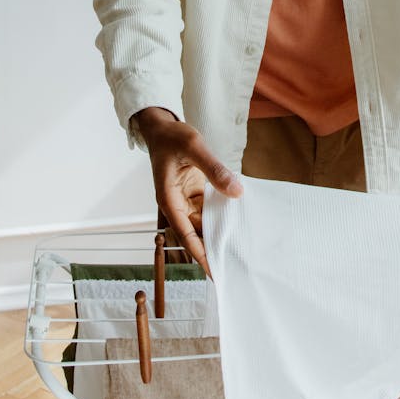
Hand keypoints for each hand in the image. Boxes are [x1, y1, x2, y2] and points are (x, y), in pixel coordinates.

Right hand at [135, 107, 242, 274]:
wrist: (162, 128)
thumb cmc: (172, 137)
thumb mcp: (194, 147)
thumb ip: (214, 169)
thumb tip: (236, 192)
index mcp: (168, 198)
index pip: (185, 233)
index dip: (199, 253)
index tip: (213, 271)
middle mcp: (176, 203)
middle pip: (195, 232)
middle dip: (211, 248)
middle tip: (231, 265)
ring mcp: (185, 199)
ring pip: (203, 222)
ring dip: (217, 233)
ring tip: (237, 248)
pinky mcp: (193, 192)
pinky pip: (207, 209)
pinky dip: (220, 215)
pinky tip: (235, 221)